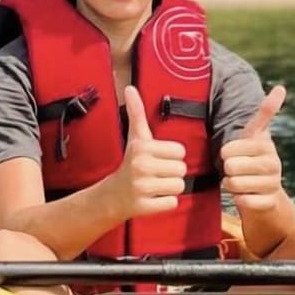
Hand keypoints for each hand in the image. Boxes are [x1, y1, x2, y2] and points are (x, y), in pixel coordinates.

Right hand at [114, 85, 186, 218]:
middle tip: (155, 174)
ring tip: (154, 186)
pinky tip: (152, 198)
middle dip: (171, 173)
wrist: (112, 195)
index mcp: (142, 147)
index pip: (180, 152)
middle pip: (182, 170)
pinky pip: (172, 203)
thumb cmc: (130, 163)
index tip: (157, 159)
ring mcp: (142, 187)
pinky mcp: (144, 206)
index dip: (171, 157)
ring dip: (169, 189)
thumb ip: (136, 112)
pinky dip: (165, 203)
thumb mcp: (135, 137)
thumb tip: (130, 88)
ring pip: (179, 187)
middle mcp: (141, 166)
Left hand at [221, 85, 285, 213]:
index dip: (225, 153)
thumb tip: (282, 87)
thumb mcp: (256, 135)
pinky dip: (239, 199)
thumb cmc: (254, 159)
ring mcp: (273, 183)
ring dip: (231, 185)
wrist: (268, 194)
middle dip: (227, 170)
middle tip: (235, 170)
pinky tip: (245, 196)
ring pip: (235, 184)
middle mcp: (273, 163)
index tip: (229, 153)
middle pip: (231, 167)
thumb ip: (265, 112)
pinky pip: (243, 201)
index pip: (230, 148)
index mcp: (266, 145)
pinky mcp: (269, 202)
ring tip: (240, 182)